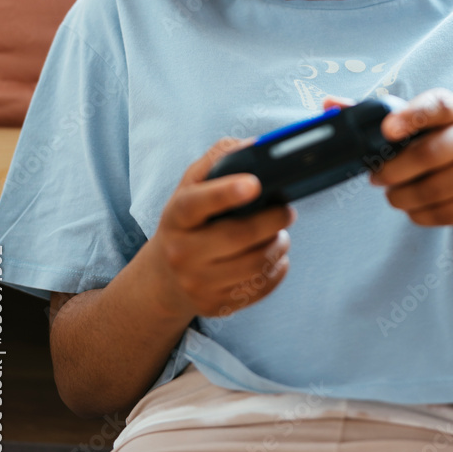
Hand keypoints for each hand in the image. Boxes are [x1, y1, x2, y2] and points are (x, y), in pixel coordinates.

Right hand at [151, 135, 295, 320]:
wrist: (164, 276)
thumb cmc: (188, 220)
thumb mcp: (191, 185)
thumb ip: (219, 159)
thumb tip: (256, 145)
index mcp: (177, 216)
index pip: (198, 203)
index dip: (227, 193)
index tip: (255, 183)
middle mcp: (182, 252)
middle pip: (238, 236)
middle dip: (273, 220)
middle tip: (288, 210)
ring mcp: (196, 283)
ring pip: (255, 264)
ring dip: (278, 245)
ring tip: (281, 233)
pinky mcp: (214, 306)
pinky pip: (258, 289)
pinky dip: (277, 270)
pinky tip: (276, 257)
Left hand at [322, 90, 452, 227]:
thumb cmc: (437, 139)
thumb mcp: (414, 120)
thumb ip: (371, 112)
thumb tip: (328, 104)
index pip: (434, 107)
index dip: (410, 117)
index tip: (387, 129)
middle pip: (427, 156)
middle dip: (391, 172)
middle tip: (375, 177)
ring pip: (433, 190)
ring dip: (401, 197)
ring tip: (393, 194)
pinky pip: (444, 213)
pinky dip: (420, 214)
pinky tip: (413, 206)